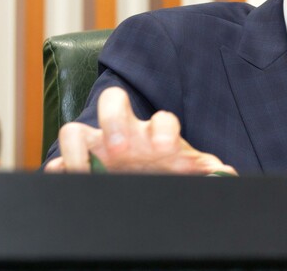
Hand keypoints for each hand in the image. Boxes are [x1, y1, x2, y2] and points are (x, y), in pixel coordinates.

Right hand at [44, 87, 236, 174]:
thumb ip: (206, 169)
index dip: (163, 128)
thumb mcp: (189, 170)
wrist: (145, 184)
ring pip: (75, 129)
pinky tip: (66, 179)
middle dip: (115, 120)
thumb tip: (227, 174)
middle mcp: (125, 133)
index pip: (162, 119)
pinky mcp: (77, 164)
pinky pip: (59, 160)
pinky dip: (60, 168)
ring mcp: (97, 147)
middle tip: (121, 149)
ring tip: (86, 171)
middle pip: (113, 102)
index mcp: (157, 133)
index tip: (165, 149)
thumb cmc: (170, 171)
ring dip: (78, 147)